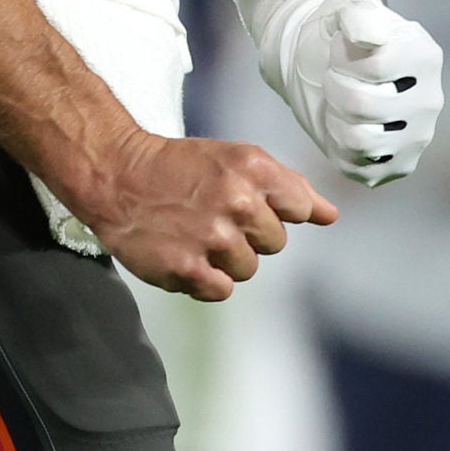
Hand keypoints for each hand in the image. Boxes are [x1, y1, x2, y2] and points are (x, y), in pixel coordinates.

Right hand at [78, 129, 336, 301]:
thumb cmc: (182, 167)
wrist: (118, 176)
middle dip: (250, 235)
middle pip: (276, 243)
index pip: (299, 207)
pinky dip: (206, 279)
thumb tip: (330, 215)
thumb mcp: (238, 160)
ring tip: (196, 235)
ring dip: (226, 259)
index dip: (277, 209)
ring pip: (248, 269)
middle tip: (214, 217)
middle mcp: (238, 202)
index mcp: (254, 169)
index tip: (249, 204)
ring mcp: (213, 238)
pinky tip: (187, 255)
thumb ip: (288, 186)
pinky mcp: (188, 268)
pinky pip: (222, 291)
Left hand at [286, 0, 444, 184]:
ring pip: (360, 140)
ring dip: (335, 116)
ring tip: (337, 100)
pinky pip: (358, 167)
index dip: (340, 57)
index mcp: (426, 57)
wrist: (339, 69)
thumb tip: (365, 38)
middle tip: (332, 76)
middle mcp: (431, 100)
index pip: (374, 69)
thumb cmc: (347, 38)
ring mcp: (418, 137)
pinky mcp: (399, 165)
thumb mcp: (346, 10)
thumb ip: (355, 16)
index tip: (336, 47)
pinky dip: (339, 145)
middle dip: (334, 87)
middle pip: (362, 106)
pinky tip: (344, 124)